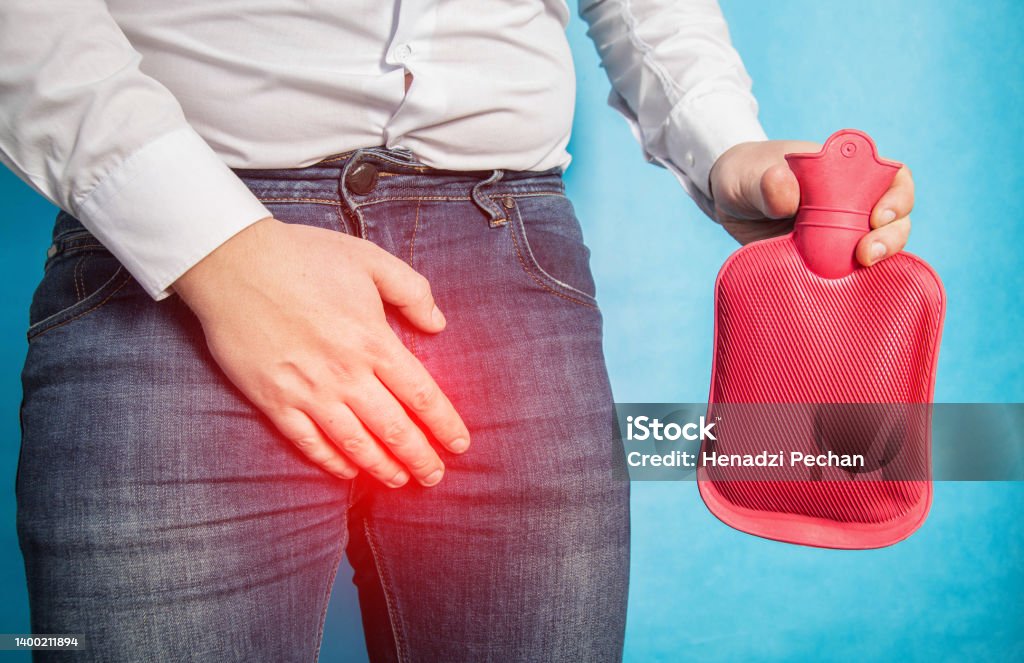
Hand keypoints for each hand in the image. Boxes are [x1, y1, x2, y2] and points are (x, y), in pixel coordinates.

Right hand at [173, 218, 469, 487]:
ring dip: (382, 468)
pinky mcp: (273, 400)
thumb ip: (412, 291)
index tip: (460, 444)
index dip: (444, 424)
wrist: (233, 262)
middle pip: (394, 429)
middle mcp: (345, 374)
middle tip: (435, 477)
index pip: (421, 395)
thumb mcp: (370, 259)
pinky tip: (349, 472)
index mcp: (373, 341)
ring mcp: (308, 391)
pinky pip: (308, 442)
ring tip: (401, 482)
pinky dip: (331, 462)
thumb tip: (438, 324)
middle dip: (420, 458)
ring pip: (355, 443)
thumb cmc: (304, 256)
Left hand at [709, 140, 914, 265]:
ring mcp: (843, 233)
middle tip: (867, 254)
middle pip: (894, 219)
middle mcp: (854, 202)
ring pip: (878, 247)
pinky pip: (849, 272)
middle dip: (891, 236)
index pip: (891, 178)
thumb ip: (767, 183)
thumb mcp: (749, 175)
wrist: (726, 201)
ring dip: (879, 260)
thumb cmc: (745, 176)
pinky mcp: (826, 259)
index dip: (897, 197)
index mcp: (846, 170)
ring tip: (861, 266)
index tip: (878, 215)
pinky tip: (842, 289)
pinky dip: (852, 281)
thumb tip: (785, 188)